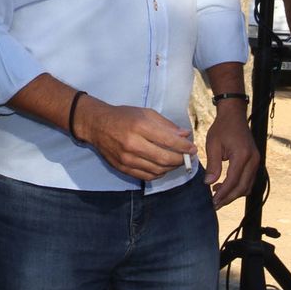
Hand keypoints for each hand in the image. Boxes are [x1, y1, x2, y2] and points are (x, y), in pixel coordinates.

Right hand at [77, 100, 195, 180]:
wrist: (97, 125)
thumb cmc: (123, 116)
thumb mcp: (145, 113)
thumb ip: (166, 125)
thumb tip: (184, 135)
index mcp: (139, 126)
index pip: (168, 141)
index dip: (184, 147)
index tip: (193, 148)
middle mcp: (133, 144)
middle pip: (164, 159)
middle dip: (180, 159)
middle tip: (188, 157)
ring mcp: (127, 159)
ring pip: (157, 170)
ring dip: (171, 168)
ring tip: (177, 162)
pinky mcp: (122, 168)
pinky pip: (146, 176)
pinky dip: (159, 174)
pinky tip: (163, 168)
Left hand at [203, 101, 259, 207]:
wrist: (234, 115)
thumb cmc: (222, 127)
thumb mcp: (213, 144)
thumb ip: (213, 165)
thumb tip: (209, 183)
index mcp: (242, 155)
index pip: (233, 181)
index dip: (223, 193)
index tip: (213, 201)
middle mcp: (253, 160)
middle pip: (243, 187)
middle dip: (229, 198)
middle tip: (215, 204)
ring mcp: (256, 161)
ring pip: (247, 185)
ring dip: (234, 194)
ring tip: (217, 195)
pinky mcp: (255, 161)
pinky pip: (248, 179)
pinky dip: (238, 186)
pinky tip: (225, 186)